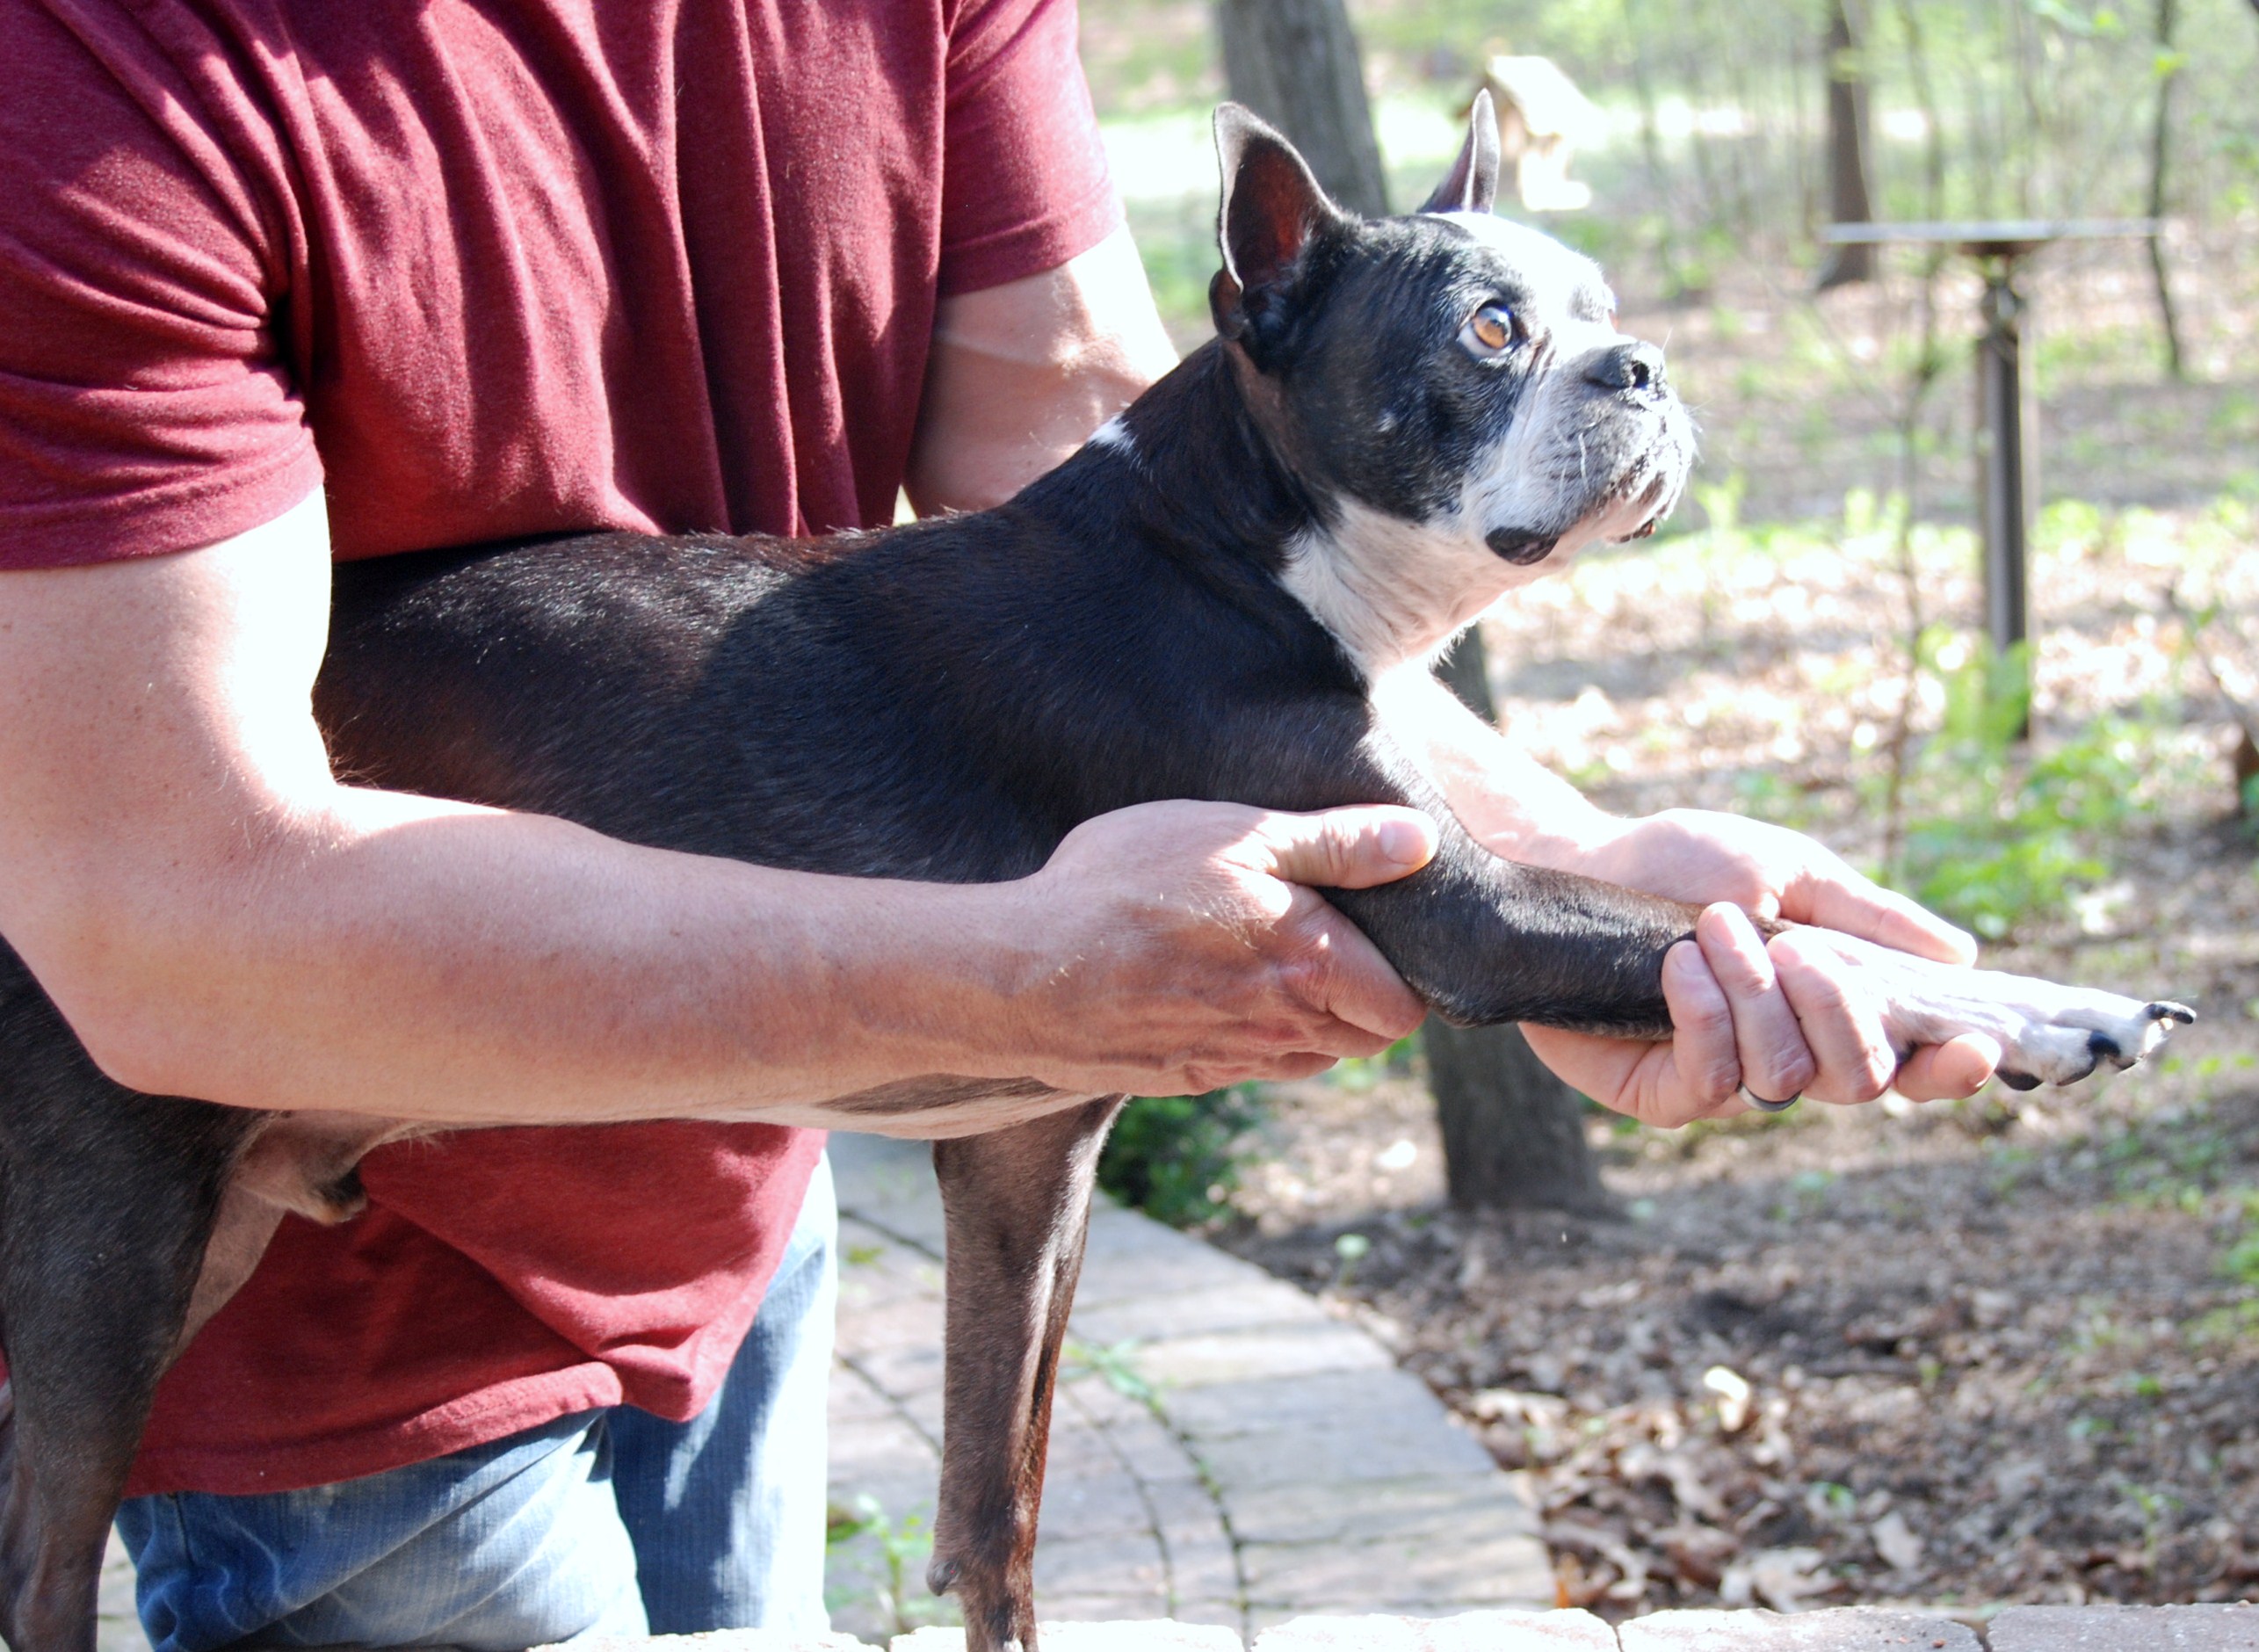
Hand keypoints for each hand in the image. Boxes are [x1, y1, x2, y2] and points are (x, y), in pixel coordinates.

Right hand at [1003, 800, 1434, 1096]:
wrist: (1020, 974)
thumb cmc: (1125, 888)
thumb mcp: (1235, 835)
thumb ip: (1336, 843)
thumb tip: (1420, 842)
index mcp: (1312, 965)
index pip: (1407, 1008)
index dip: (1403, 970)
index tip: (1373, 926)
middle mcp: (1285, 1030)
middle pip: (1370, 1039)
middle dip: (1367, 996)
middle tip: (1328, 933)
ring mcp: (1235, 1062)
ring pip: (1313, 1055)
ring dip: (1313, 1017)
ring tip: (1267, 956)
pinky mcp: (1188, 1077)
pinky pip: (1253, 1064)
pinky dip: (1255, 1033)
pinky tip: (1211, 982)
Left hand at [1522, 809, 2000, 1125]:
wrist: (1576, 865)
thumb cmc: (1682, 863)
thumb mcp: (1786, 871)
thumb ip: (1868, 917)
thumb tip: (1961, 955)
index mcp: (1830, 1009)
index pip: (1908, 1064)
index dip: (1949, 1070)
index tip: (1978, 1046)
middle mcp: (1787, 1056)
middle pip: (1860, 1081)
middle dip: (1840, 1012)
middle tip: (1798, 948)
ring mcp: (1724, 1084)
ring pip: (1785, 1077)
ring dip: (1757, 995)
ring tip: (1713, 926)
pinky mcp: (1661, 1096)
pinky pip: (1713, 1081)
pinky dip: (1707, 1016)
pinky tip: (1680, 965)